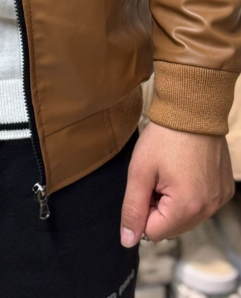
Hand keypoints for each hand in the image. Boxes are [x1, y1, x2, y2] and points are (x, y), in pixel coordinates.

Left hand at [120, 121, 234, 245]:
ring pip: (186, 218)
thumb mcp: (139, 171)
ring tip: (172, 172)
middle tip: (158, 177)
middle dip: (159, 207)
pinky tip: (186, 171)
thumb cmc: (163, 138)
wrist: (192, 110)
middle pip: (171, 228)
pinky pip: (202, 205)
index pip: (153, 232)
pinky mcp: (225, 190)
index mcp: (186, 207)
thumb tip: (128, 241)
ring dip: (173, 202)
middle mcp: (208, 209)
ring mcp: (219, 200)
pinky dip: (190, 194)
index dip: (143, 209)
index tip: (146, 184)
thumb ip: (133, 209)